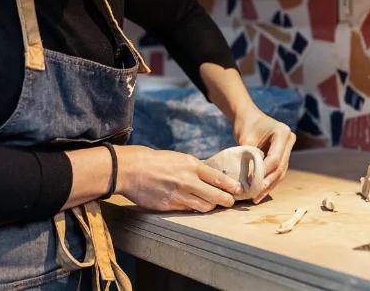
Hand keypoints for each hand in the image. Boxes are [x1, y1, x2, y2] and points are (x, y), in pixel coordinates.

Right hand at [115, 145, 241, 212]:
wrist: (130, 169)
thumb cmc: (154, 161)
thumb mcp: (178, 158)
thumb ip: (193, 169)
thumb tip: (209, 178)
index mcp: (191, 165)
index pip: (218, 178)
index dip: (231, 186)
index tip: (239, 190)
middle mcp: (188, 181)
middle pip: (216, 196)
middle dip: (227, 200)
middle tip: (231, 202)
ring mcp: (179, 195)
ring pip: (204, 206)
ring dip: (211, 206)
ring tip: (213, 205)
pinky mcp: (169, 206)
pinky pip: (187, 210)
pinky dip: (193, 209)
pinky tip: (194, 205)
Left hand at [233, 109, 295, 203]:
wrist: (248, 117)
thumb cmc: (246, 125)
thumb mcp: (245, 139)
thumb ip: (249, 156)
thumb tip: (248, 179)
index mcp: (282, 133)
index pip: (275, 158)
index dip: (264, 171)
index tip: (251, 181)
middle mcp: (289, 141)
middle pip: (280, 167)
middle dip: (267, 182)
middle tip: (255, 194)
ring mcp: (287, 149)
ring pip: (280, 172)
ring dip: (268, 185)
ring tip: (256, 197)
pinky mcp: (282, 156)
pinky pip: (277, 172)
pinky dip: (268, 182)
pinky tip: (259, 193)